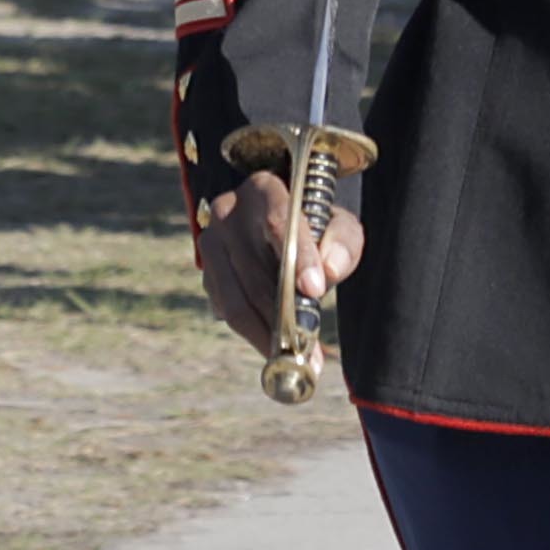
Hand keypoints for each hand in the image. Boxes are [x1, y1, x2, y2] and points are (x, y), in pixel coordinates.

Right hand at [197, 169, 363, 354]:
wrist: (282, 223)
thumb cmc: (316, 225)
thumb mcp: (339, 225)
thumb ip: (343, 242)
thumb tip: (330, 271)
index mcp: (264, 189)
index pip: (279, 222)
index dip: (297, 258)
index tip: (315, 290)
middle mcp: (229, 212)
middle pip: (255, 271)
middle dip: (285, 315)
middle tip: (309, 349)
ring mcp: (211, 244)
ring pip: (236, 299)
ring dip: (266, 335)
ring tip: (296, 360)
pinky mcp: (207, 272)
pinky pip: (227, 309)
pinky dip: (253, 333)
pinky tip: (276, 347)